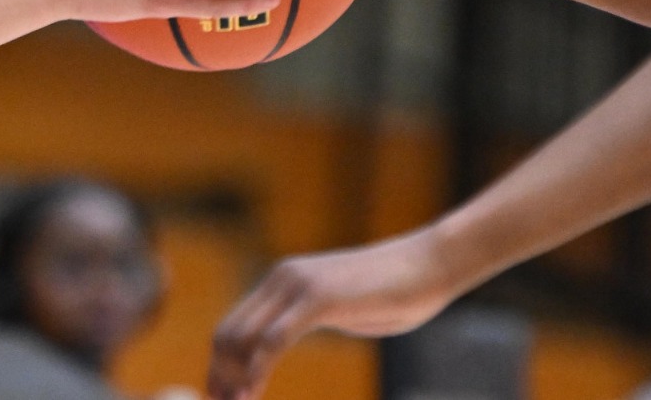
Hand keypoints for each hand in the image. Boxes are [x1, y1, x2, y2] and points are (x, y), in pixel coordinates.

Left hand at [207, 231, 460, 399]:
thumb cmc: (394, 291)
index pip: (232, 326)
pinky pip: (274, 340)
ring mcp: (298, 285)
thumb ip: (307, 318)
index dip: (220, 368)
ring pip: (242, 337)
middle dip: (220, 378)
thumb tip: (284, 340)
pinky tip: (256, 392)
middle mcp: (282, 277)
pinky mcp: (319, 297)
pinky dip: (258, 370)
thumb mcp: (338, 307)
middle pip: (227, 334)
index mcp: (283, 280)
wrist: (430, 264)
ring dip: (234, 379)